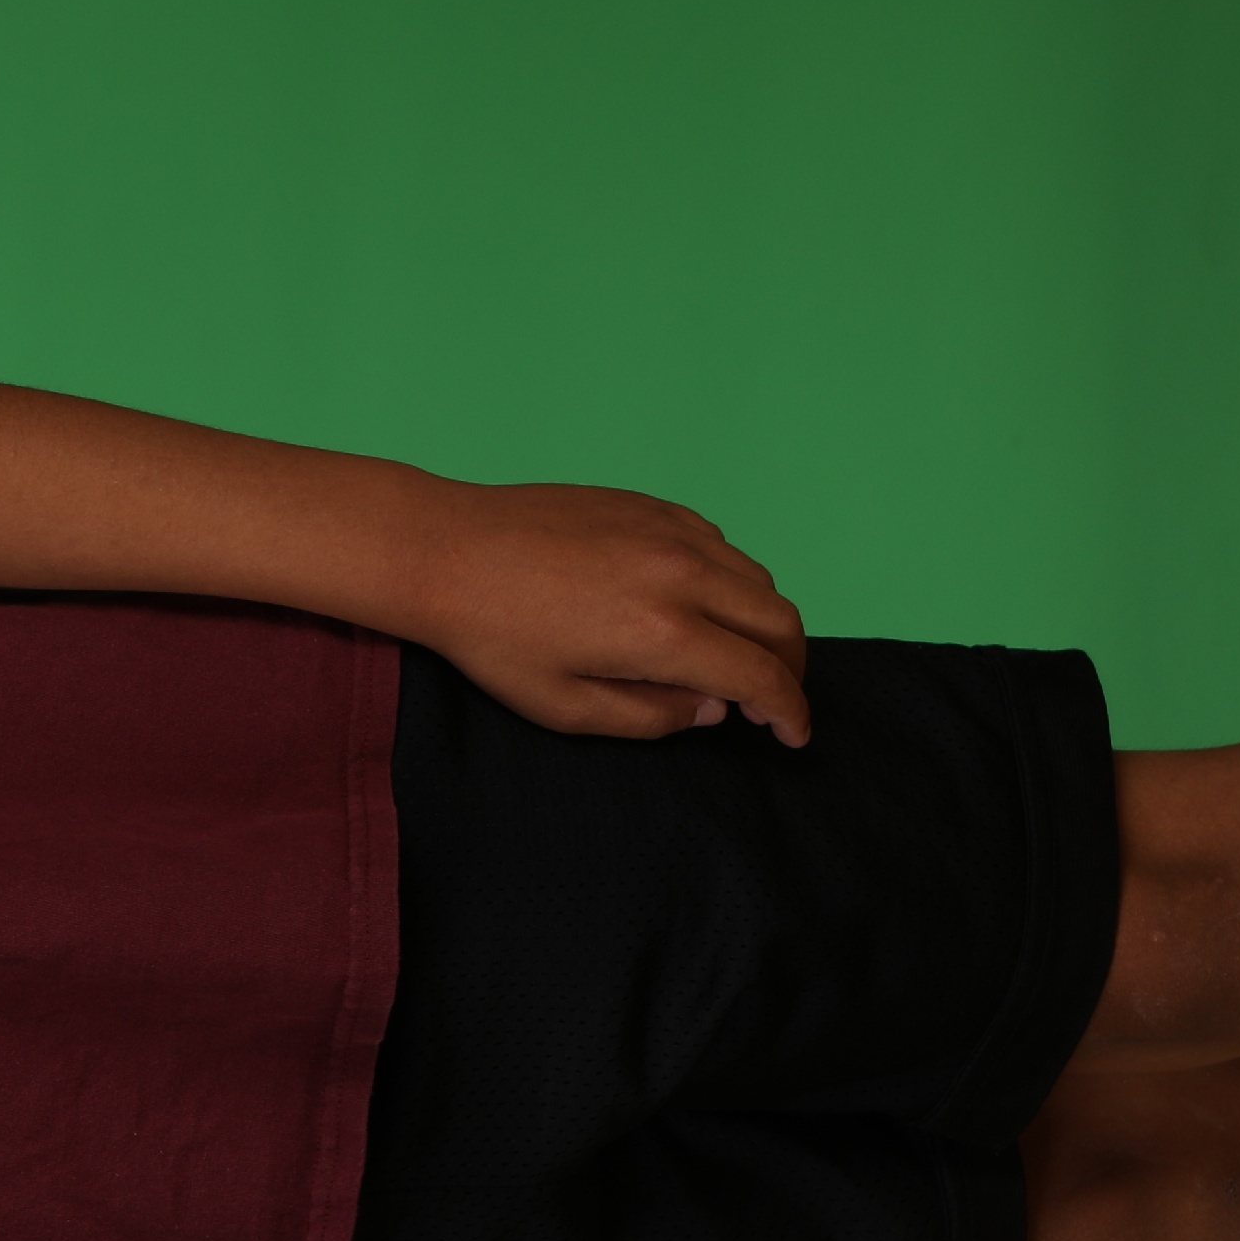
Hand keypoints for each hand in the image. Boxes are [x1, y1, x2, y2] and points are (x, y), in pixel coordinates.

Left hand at [396, 480, 811, 745]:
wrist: (447, 551)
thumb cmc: (493, 637)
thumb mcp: (564, 707)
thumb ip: (650, 717)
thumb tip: (709, 708)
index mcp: (664, 633)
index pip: (762, 676)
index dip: (791, 712)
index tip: (792, 734)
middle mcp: (683, 574)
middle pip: (781, 621)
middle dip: (791, 668)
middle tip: (769, 700)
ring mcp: (671, 531)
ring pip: (757, 579)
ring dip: (762, 623)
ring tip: (733, 656)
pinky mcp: (653, 506)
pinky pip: (720, 545)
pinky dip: (729, 582)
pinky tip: (694, 606)